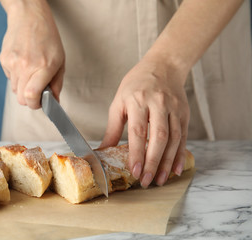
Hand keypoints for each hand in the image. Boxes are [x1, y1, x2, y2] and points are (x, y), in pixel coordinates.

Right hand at [0, 0, 64, 108]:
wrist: (29, 17)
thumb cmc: (47, 38)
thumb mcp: (60, 60)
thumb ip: (57, 84)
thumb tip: (54, 101)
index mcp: (43, 66)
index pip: (31, 96)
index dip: (35, 104)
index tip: (40, 103)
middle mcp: (26, 66)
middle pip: (21, 98)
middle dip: (30, 99)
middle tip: (37, 91)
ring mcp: (12, 63)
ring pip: (14, 90)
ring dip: (23, 88)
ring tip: (30, 73)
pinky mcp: (4, 60)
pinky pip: (9, 78)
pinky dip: (16, 76)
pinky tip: (23, 63)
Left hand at [100, 55, 189, 187]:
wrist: (163, 66)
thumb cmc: (136, 84)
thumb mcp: (119, 101)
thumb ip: (113, 127)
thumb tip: (103, 150)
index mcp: (138, 100)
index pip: (138, 130)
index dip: (137, 152)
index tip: (134, 170)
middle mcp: (158, 104)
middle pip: (159, 137)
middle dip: (152, 162)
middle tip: (146, 181)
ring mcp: (174, 108)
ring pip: (174, 139)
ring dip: (167, 162)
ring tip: (158, 179)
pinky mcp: (184, 113)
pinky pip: (184, 136)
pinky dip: (179, 154)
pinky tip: (174, 169)